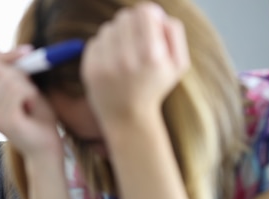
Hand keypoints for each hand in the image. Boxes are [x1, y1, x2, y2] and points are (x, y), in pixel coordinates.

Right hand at [0, 43, 62, 157]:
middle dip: (18, 70)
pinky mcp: (1, 120)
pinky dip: (30, 93)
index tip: (29, 51)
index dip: (8, 54)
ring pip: (7, 78)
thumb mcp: (21, 85)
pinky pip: (16, 91)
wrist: (45, 144)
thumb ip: (6, 67)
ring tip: (31, 99)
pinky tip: (31, 104)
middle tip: (31, 85)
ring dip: (26, 84)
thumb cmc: (35, 115)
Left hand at [81, 2, 189, 120]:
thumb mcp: (179, 64)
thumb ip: (174, 33)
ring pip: (108, 27)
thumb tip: (156, 13)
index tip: (149, 25)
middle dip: (132, 23)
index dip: (148, 15)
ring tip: (124, 53)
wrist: (128, 117)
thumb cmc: (155, 87)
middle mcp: (127, 58)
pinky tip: (112, 61)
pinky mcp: (89, 68)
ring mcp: (105, 64)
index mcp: (152, 55)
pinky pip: (95, 41)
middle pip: (125, 16)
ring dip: (117, 35)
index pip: (145, 11)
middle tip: (136, 39)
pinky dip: (104, 47)